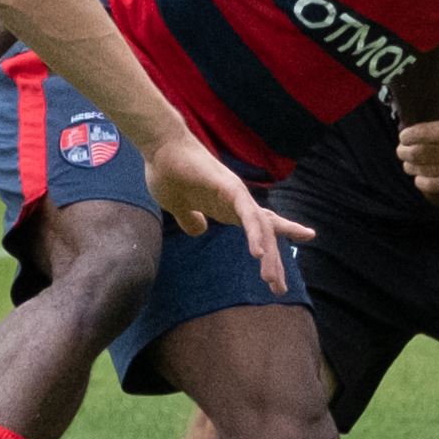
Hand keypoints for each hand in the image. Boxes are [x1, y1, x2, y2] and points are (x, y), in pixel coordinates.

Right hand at [141, 132, 315, 293]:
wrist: (159, 149)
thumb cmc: (168, 173)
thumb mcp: (178, 207)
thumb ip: (190, 218)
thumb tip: (199, 229)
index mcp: (229, 208)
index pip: (259, 229)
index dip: (271, 247)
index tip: (279, 272)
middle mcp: (239, 202)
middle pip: (266, 234)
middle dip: (274, 262)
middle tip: (279, 289)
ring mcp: (237, 194)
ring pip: (262, 228)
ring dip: (268, 255)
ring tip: (272, 281)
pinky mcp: (230, 188)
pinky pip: (248, 214)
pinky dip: (255, 234)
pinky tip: (257, 254)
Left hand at [396, 101, 438, 197]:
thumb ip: (434, 107)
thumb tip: (411, 105)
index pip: (416, 135)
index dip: (405, 137)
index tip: (404, 136)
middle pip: (415, 155)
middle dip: (403, 152)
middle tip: (402, 150)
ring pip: (421, 171)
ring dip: (410, 166)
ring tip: (409, 162)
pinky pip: (432, 186)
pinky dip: (421, 181)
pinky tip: (420, 175)